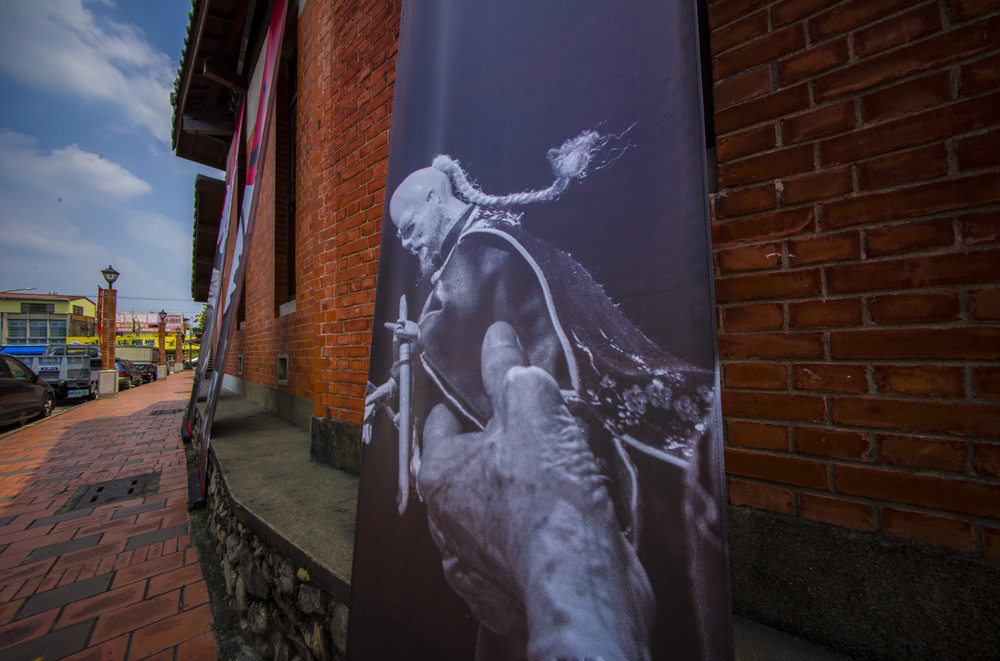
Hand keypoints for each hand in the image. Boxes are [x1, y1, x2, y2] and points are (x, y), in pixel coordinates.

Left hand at [418, 322, 652, 660]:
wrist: (578, 582)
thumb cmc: (546, 493)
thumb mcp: (531, 407)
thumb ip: (508, 369)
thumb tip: (496, 335)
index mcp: (440, 473)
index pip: (439, 426)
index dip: (460, 405)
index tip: (474, 397)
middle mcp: (445, 522)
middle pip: (462, 472)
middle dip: (489, 451)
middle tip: (525, 433)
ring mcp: (472, 563)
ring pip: (484, 515)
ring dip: (508, 496)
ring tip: (549, 477)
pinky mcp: (503, 593)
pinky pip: (509, 552)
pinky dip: (526, 535)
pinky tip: (553, 524)